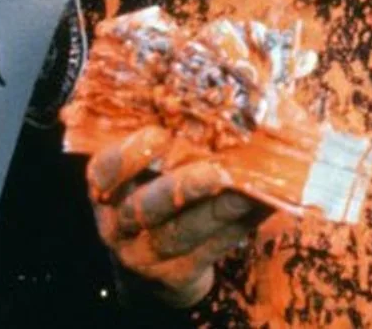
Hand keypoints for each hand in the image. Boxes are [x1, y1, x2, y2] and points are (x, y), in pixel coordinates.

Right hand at [87, 127, 267, 307]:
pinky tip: (265, 203)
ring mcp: (146, 255)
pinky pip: (213, 248)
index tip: (160, 134)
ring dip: (223, 208)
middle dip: (184, 188)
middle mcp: (119, 225)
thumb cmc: (154, 198)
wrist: (150, 270)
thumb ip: (164, 142)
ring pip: (185, 232)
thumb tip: (216, 95)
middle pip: (147, 206)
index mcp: (106, 189)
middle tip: (218, 172)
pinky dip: (241, 223)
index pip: (105, 171)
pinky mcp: (178, 275)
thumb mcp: (142, 173)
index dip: (130, 155)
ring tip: (253, 188)